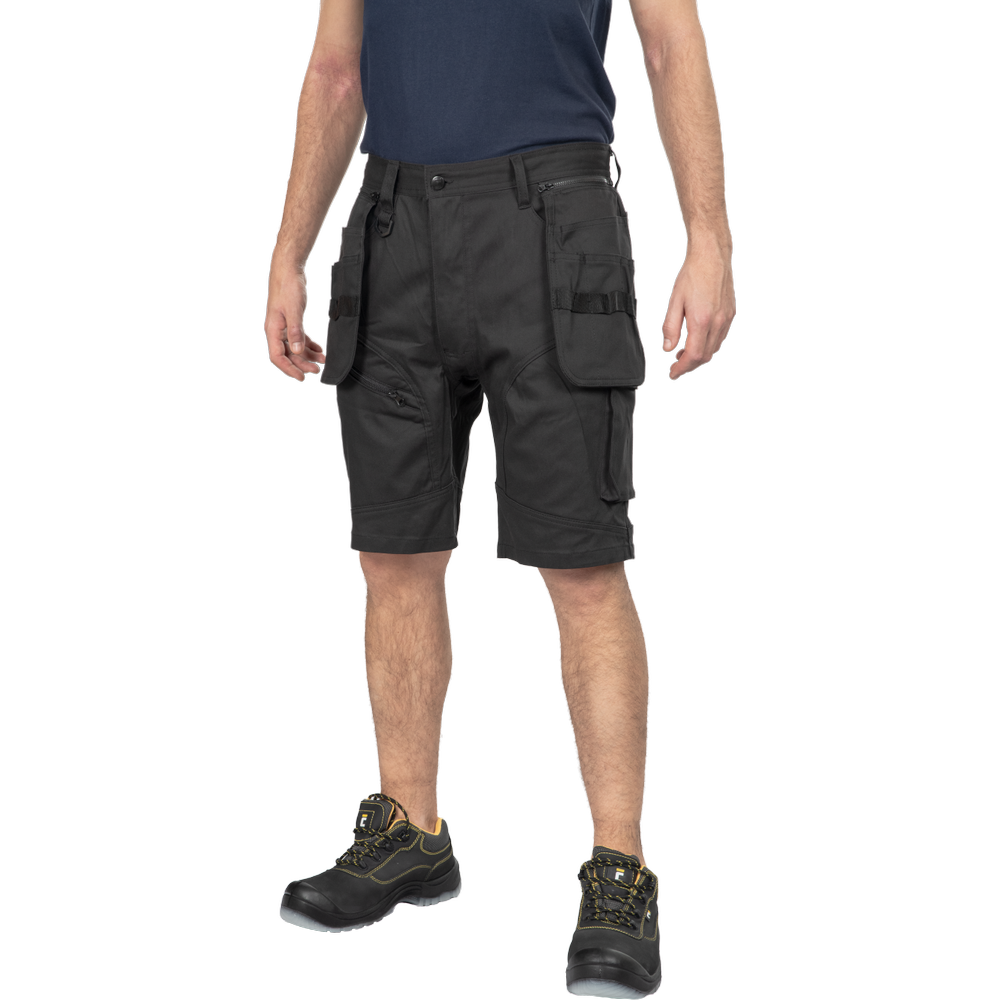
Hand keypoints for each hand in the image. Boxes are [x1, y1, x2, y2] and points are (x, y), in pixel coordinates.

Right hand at [264, 267, 326, 381]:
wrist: (288, 270)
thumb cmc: (288, 287)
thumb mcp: (294, 310)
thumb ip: (295, 332)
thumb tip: (296, 351)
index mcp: (273, 330)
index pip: (277, 357)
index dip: (289, 369)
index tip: (301, 377)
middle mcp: (276, 330)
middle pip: (287, 355)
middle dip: (302, 364)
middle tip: (316, 370)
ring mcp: (283, 326)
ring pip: (294, 347)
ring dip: (308, 355)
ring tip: (322, 359)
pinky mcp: (291, 320)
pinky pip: (299, 338)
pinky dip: (309, 344)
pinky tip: (319, 349)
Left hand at [661, 241, 734, 379]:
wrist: (712, 256)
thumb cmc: (692, 275)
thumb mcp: (674, 301)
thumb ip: (670, 327)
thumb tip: (668, 348)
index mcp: (701, 320)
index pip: (693, 355)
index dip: (682, 368)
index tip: (673, 373)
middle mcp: (717, 322)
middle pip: (705, 356)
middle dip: (690, 365)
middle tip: (677, 366)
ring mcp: (727, 319)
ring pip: (714, 349)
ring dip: (699, 356)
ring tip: (684, 353)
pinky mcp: (731, 314)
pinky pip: (720, 338)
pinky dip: (709, 345)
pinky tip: (698, 340)